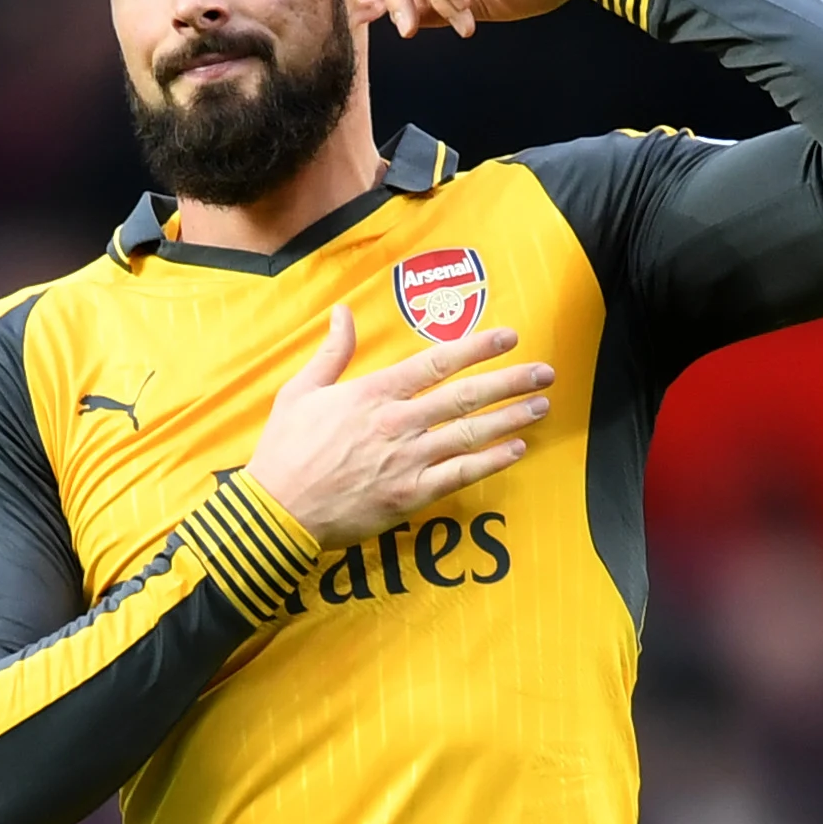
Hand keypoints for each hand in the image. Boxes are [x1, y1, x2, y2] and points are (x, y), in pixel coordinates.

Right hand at [243, 306, 551, 547]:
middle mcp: (398, 422)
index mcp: (373, 393)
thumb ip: (331, 352)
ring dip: (511, 418)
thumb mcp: (300, 391)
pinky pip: (461, 475)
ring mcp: (407, 461)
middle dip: (510, 381)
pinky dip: (491, 461)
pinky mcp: (410, 496)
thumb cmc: (285, 450)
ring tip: (540, 405)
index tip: (509, 338)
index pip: (436, 363)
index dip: (477, 348)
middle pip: (466, 396)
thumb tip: (342, 312)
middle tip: (545, 372)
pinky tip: (516, 449)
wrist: (278, 511)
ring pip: (471, 434)